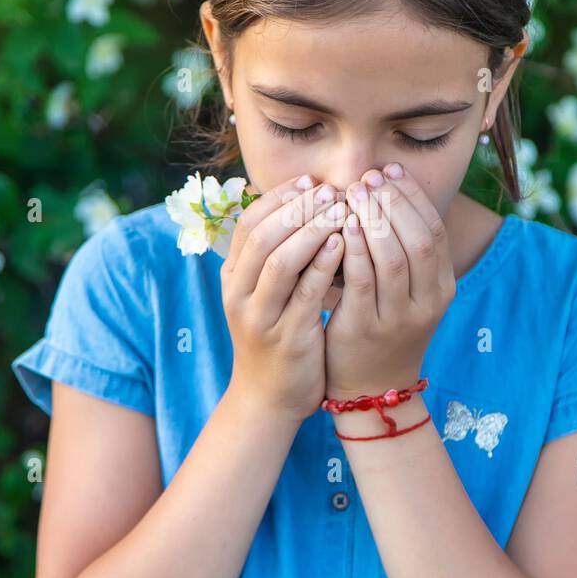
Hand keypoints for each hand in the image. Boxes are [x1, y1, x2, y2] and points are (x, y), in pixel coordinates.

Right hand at [220, 175, 347, 422]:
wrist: (269, 397)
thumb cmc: (276, 334)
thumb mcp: (266, 292)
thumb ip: (278, 254)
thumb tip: (302, 202)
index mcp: (232, 277)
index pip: (247, 222)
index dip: (278, 197)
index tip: (309, 180)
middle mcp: (238, 294)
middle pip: (261, 235)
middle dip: (297, 207)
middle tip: (330, 189)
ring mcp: (259, 317)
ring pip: (280, 261)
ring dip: (312, 230)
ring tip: (341, 210)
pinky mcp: (286, 338)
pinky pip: (305, 293)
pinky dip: (324, 264)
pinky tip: (344, 244)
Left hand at [323, 163, 454, 401]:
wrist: (371, 388)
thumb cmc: (384, 328)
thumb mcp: (408, 292)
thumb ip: (404, 250)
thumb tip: (388, 189)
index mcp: (442, 287)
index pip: (434, 229)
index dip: (412, 196)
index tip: (389, 170)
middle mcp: (428, 302)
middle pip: (418, 238)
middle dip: (393, 202)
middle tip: (368, 178)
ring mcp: (399, 317)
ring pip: (393, 256)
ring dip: (372, 218)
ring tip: (352, 193)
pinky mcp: (365, 327)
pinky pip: (362, 279)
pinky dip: (354, 248)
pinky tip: (341, 226)